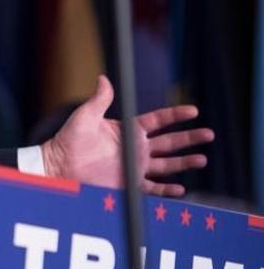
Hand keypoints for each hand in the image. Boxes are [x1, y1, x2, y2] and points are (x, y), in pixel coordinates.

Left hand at [40, 75, 213, 195]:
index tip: (193, 111)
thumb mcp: (85, 116)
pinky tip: (181, 189)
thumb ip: (99, 100)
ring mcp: (134, 166)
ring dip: (185, 162)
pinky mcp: (129, 184)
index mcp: (128, 130)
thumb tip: (105, 78)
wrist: (59, 166)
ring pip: (167, 165)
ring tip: (202, 159)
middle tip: (209, 134)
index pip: (159, 120)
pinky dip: (167, 190)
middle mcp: (135, 148)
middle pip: (170, 142)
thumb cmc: (68, 139)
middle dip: (190, 138)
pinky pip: (153, 188)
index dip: (176, 115)